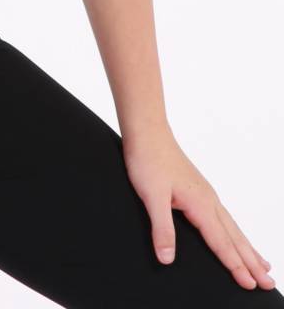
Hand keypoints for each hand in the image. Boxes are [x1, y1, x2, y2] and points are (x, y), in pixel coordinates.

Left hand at [121, 123, 275, 290]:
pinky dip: (235, 233)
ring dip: (248, 249)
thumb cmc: (149, 160)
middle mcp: (208, 199)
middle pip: (234, 237)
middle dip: (251, 262)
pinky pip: (224, 218)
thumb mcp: (151, 196)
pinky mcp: (200, 190)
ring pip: (232, 227)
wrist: (148, 132)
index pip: (221, 242)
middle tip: (268, 283)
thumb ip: (162, 228)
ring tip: (263, 265)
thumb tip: (168, 259)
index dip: (235, 266)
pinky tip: (236, 236)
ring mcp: (206, 194)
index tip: (250, 285)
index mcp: (200, 203)